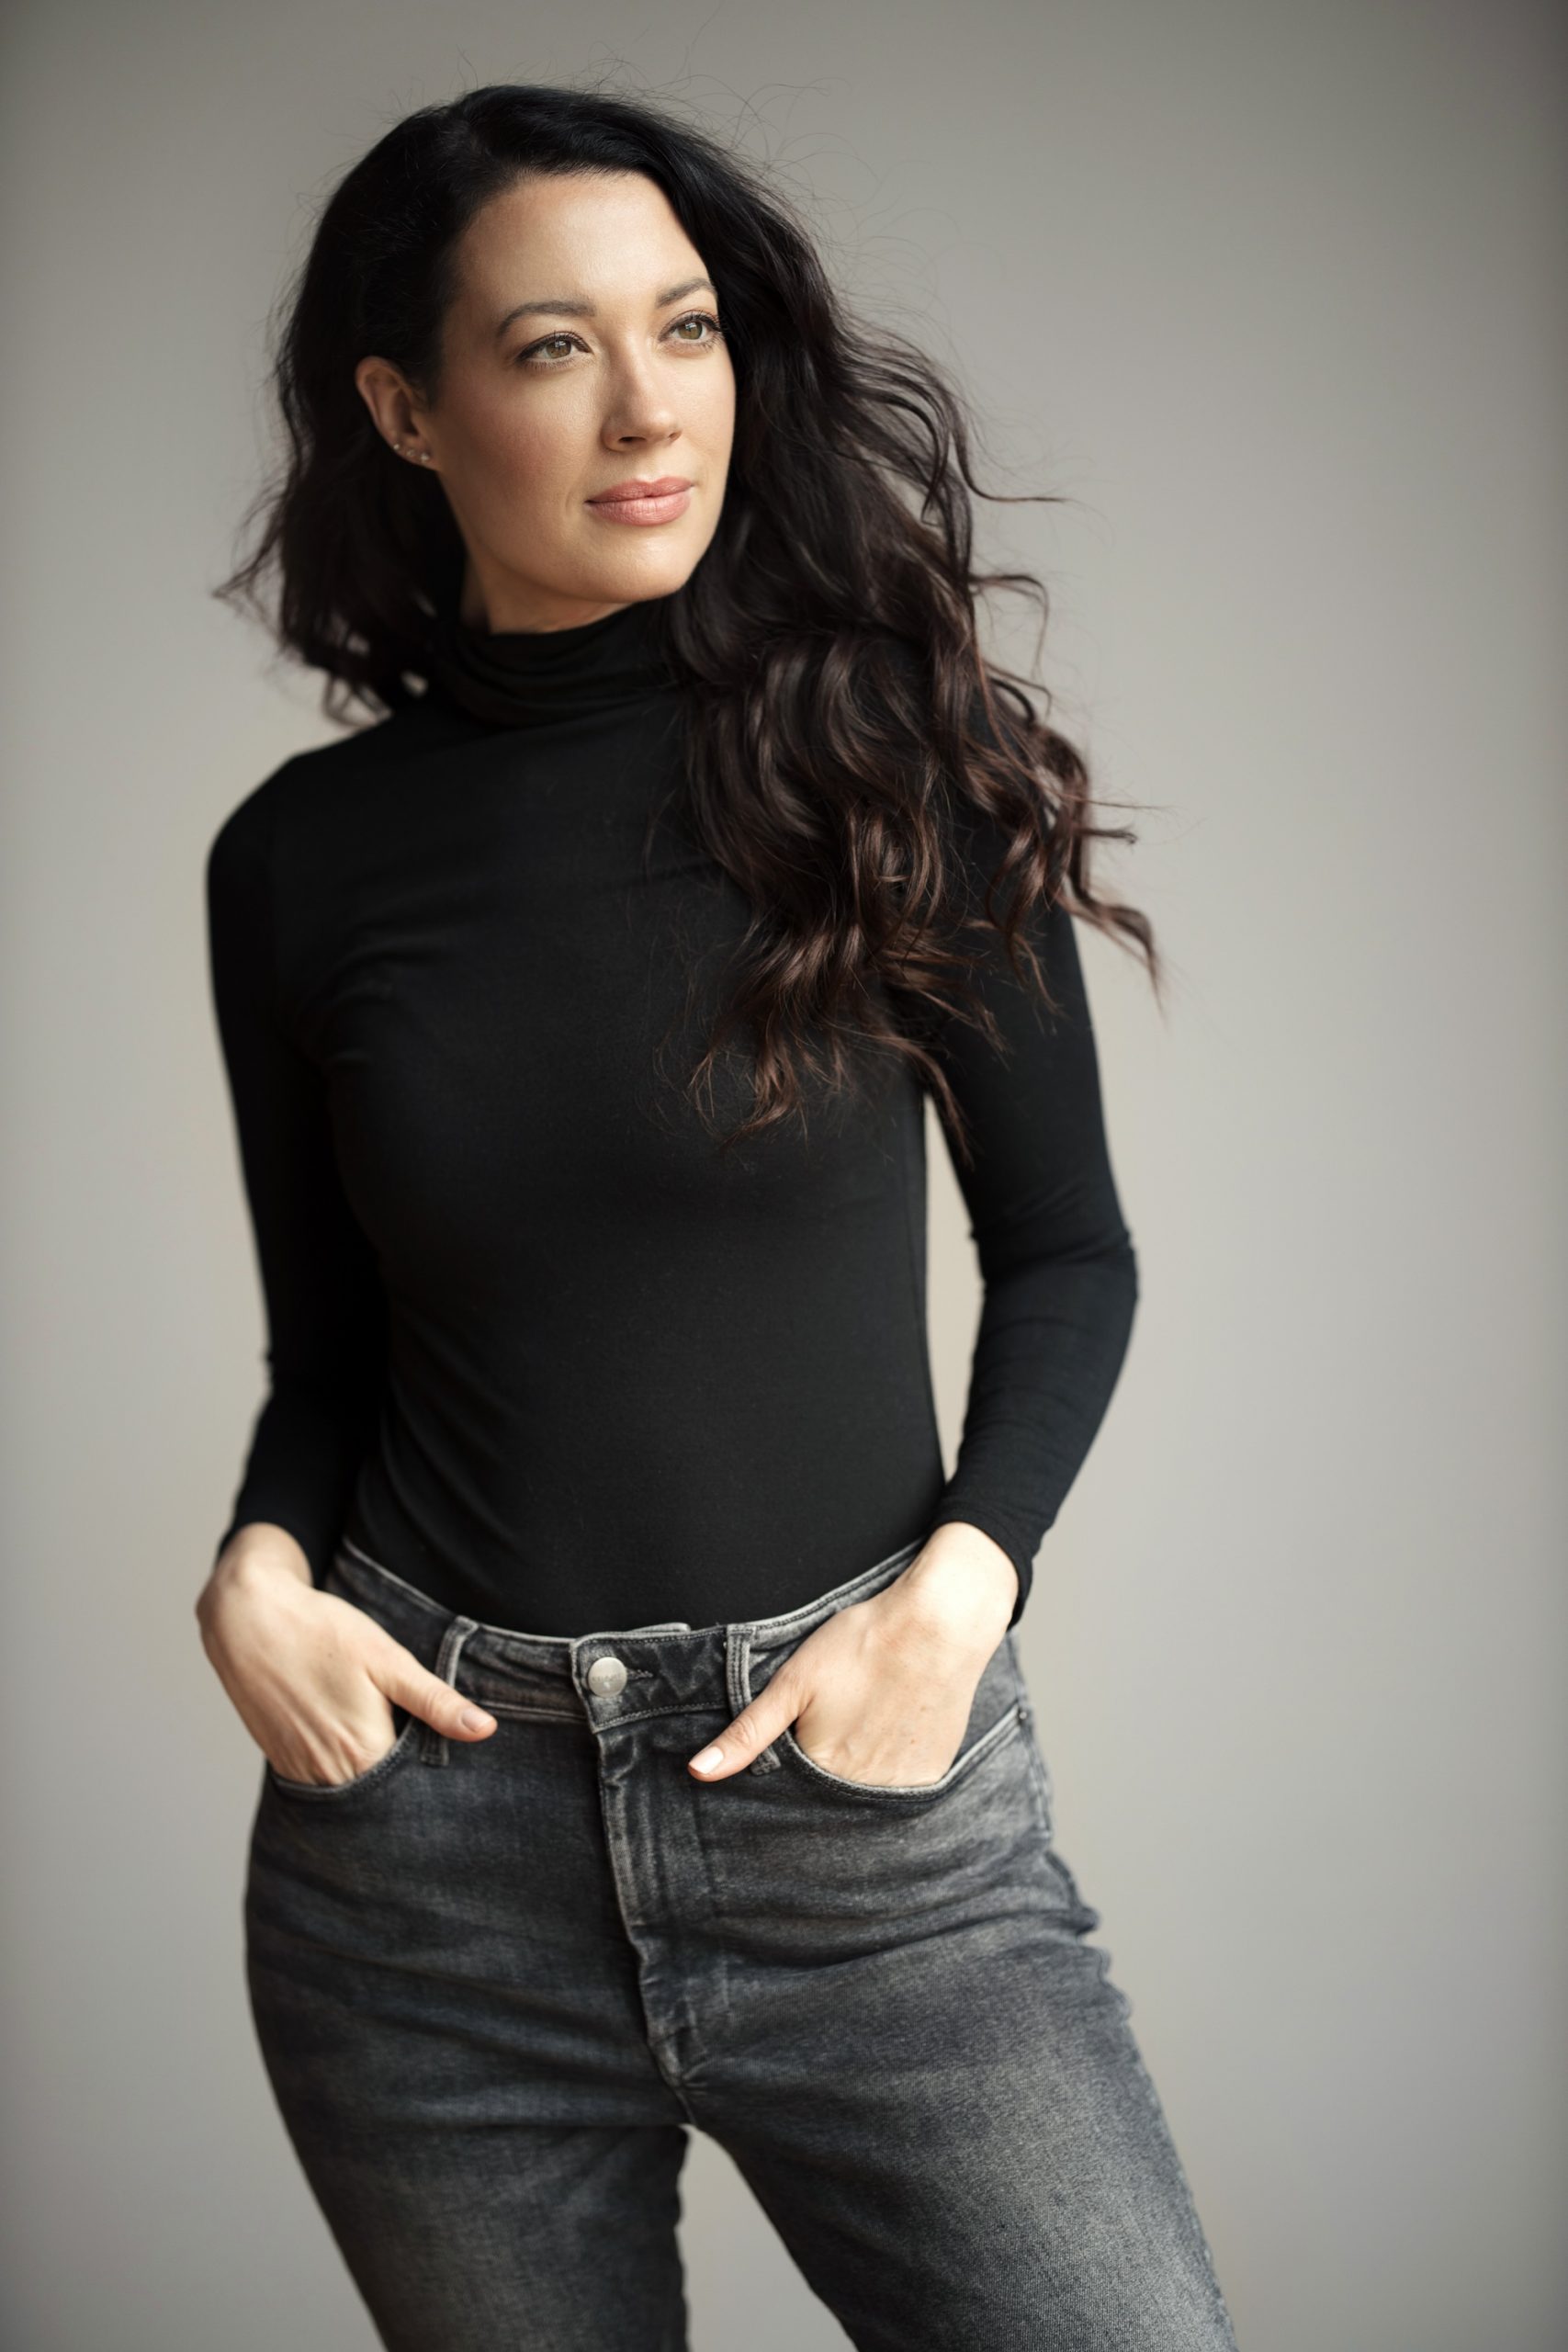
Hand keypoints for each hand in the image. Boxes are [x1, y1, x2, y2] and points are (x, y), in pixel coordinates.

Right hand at [195, 1525, 495, 1786]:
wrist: (248, 1619)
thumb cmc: (323, 1632)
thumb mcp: (387, 1660)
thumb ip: (435, 1701)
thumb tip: (484, 1730)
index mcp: (364, 1752)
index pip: (414, 1788)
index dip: (433, 1777)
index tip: (450, 1765)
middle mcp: (330, 1774)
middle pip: (382, 1796)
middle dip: (404, 1783)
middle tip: (418, 1747)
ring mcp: (301, 1772)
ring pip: (350, 1791)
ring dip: (371, 1777)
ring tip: (387, 1746)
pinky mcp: (281, 1762)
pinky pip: (322, 1782)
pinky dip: (341, 1771)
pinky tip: (351, 1742)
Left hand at [688, 1523, 1018, 1787]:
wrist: (939, 1624)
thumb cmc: (861, 1644)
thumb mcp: (793, 1682)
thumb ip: (747, 1734)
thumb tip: (697, 1773)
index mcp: (820, 1770)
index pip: (787, 1793)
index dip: (785, 1766)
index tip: (797, 1735)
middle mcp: (861, 1792)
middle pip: (825, 1799)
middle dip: (818, 1775)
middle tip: (834, 1722)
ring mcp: (900, 1788)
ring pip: (860, 1797)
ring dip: (852, 1776)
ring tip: (862, 1724)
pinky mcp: (930, 1776)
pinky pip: (897, 1790)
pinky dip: (887, 1771)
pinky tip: (888, 1731)